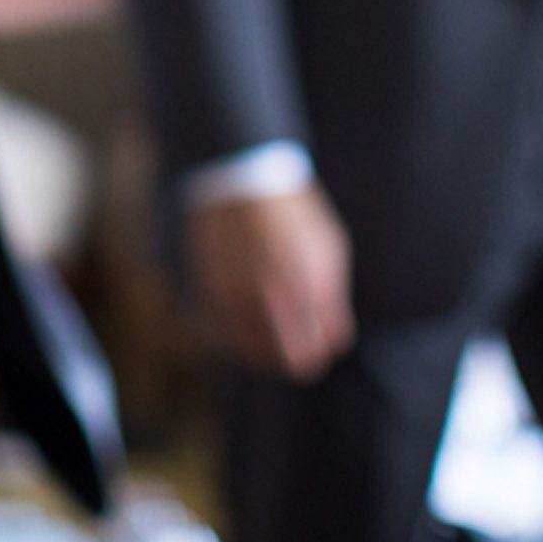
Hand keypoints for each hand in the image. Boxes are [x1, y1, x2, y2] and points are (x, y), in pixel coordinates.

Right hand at [186, 182, 353, 382]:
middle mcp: (269, 298)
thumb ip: (332, 301)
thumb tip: (333, 342)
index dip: (322, 349)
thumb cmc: (293, 214)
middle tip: (298, 345)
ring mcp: (235, 297)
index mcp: (306, 287)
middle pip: (291, 363)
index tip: (319, 339)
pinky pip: (224, 338)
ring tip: (270, 335)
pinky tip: (245, 321)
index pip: (319, 352)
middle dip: (299, 358)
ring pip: (254, 356)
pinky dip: (235, 337)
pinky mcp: (209, 292)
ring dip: (265, 351)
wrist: (241, 178)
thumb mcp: (328, 249)